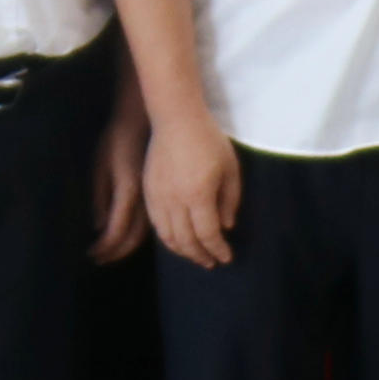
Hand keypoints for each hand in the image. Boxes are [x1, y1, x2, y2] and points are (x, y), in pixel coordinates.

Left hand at [88, 105, 152, 264]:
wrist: (142, 121)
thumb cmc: (116, 140)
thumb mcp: (100, 167)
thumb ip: (100, 198)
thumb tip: (100, 228)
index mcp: (128, 191)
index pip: (116, 231)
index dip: (104, 248)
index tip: (91, 255)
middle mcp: (144, 199)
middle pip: (133, 239)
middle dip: (115, 253)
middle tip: (99, 260)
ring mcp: (154, 198)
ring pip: (144, 233)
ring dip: (126, 247)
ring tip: (109, 254)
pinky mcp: (158, 195)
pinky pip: (150, 223)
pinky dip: (137, 235)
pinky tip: (125, 238)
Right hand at [144, 112, 241, 269]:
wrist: (176, 117)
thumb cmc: (208, 139)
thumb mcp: (230, 169)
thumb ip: (230, 201)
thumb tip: (226, 227)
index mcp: (199, 195)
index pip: (208, 234)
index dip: (218, 250)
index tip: (227, 257)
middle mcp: (175, 199)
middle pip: (186, 240)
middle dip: (200, 255)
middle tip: (211, 262)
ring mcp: (158, 195)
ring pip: (167, 235)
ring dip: (182, 250)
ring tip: (194, 254)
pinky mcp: (148, 189)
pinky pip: (155, 222)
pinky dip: (166, 236)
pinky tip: (176, 238)